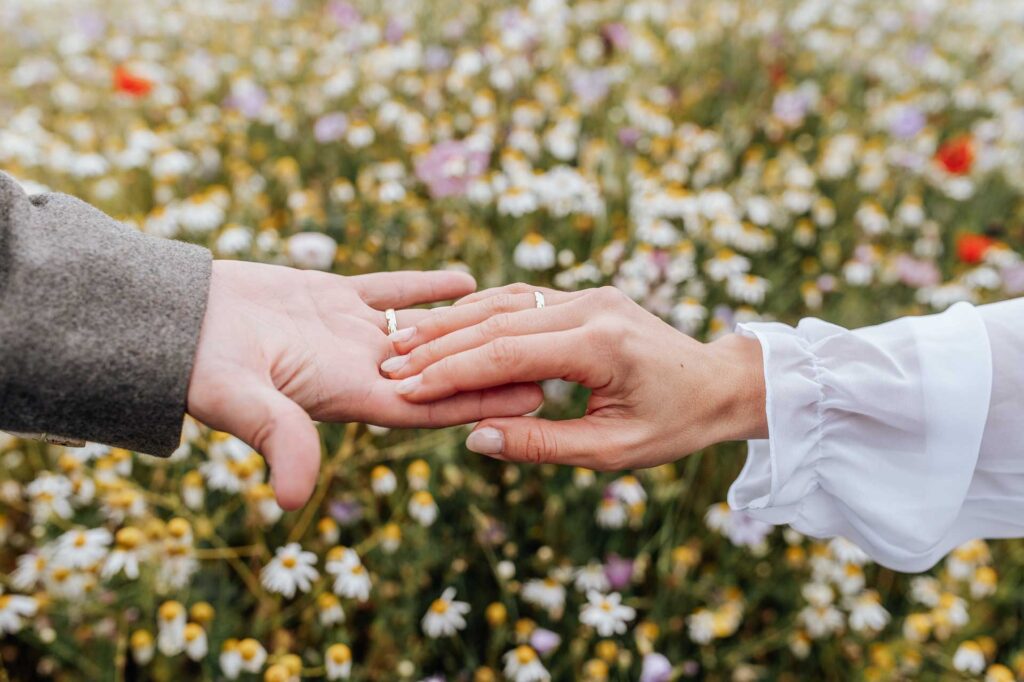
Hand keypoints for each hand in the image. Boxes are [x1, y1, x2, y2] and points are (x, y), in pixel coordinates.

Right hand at [187, 263, 542, 508]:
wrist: (169, 322)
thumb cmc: (201, 367)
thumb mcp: (242, 403)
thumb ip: (278, 441)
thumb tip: (294, 502)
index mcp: (348, 396)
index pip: (432, 404)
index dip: (483, 401)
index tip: (535, 398)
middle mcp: (357, 368)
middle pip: (442, 368)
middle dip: (495, 365)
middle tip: (551, 358)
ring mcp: (346, 331)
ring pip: (425, 328)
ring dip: (472, 324)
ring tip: (521, 317)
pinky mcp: (330, 295)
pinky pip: (392, 290)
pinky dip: (428, 285)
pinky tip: (468, 277)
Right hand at [383, 284, 766, 469]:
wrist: (720, 382)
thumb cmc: (674, 424)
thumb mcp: (613, 451)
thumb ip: (544, 445)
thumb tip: (475, 438)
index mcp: (599, 345)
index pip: (504, 355)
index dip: (448, 374)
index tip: (402, 390)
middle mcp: (590, 307)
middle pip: (496, 322)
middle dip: (437, 345)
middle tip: (388, 365)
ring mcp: (587, 294)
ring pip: (503, 303)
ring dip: (451, 323)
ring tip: (403, 343)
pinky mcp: (584, 295)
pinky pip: (521, 299)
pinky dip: (479, 313)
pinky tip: (445, 326)